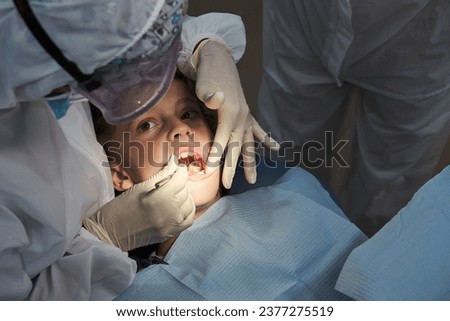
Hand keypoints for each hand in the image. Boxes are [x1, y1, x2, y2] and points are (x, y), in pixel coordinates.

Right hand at [83, 155, 194, 251]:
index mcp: (158, 197)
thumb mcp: (139, 187)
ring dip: (185, 196)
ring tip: (177, 192)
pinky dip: (188, 210)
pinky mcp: (170, 233)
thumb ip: (160, 176)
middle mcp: (168, 211)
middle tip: (173, 178)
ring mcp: (171, 224)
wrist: (111, 232)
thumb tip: (174, 163)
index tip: (176, 165)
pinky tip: (181, 206)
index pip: (180, 178)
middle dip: (180, 182)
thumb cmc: (121, 207)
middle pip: (185, 190)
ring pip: (189, 205)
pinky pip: (189, 220)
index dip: (180, 169)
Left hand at [192, 40, 278, 188]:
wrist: (217, 60)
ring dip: (250, 162)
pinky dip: (266, 139)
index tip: (208, 171)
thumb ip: (209, 94)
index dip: (216, 155)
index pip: (222, 139)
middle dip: (232, 166)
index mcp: (230, 113)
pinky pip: (258, 130)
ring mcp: (246, 116)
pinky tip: (276, 148)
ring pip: (249, 143)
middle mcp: (241, 117)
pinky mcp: (247, 114)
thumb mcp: (205, 83)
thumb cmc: (208, 74)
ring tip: (252, 180)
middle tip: (226, 184)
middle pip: (237, 146)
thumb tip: (216, 99)